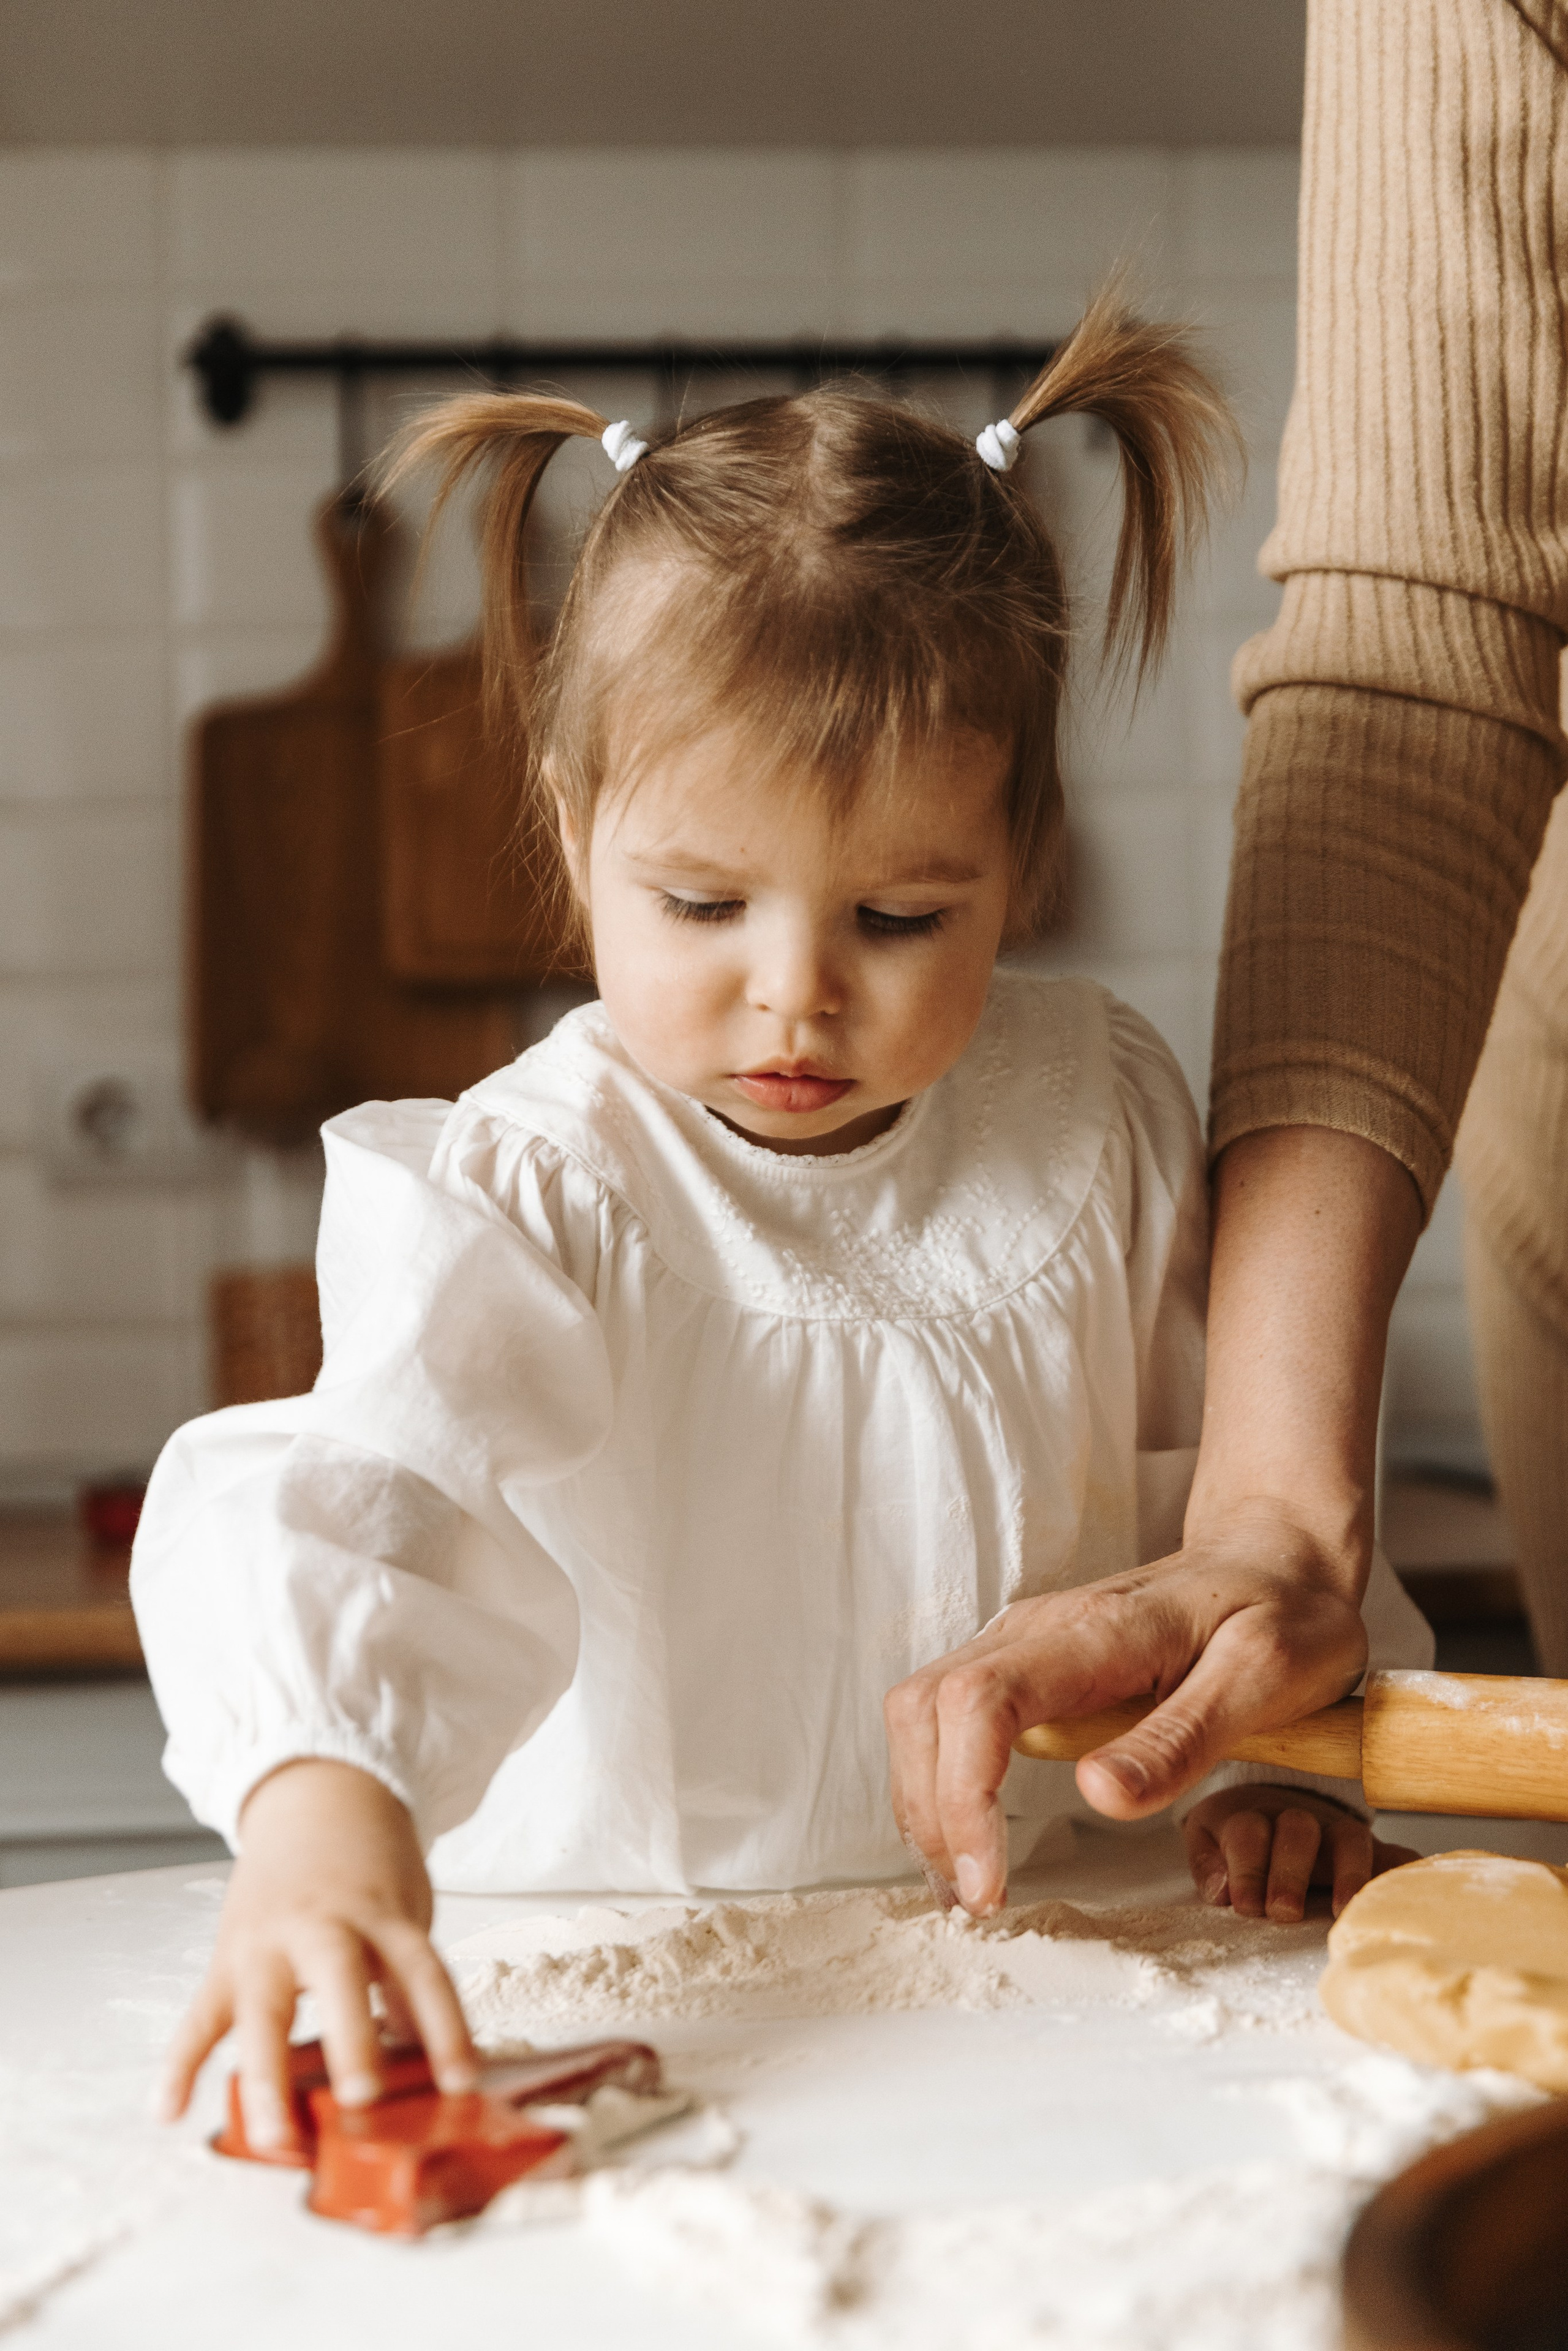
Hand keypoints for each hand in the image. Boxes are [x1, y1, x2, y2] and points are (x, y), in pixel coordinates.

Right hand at [158, 1759, 477, 2152]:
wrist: (318, 1797)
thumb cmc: (369, 1870)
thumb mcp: (406, 1911)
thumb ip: (408, 1980)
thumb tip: (420, 2057)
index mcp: (381, 1914)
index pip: (422, 1972)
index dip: (445, 2028)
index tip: (460, 2083)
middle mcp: (325, 1925)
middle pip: (339, 1980)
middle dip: (351, 2039)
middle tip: (363, 2097)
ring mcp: (269, 1941)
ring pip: (263, 2008)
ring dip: (268, 2074)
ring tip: (273, 2136)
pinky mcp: (227, 1958)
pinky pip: (201, 2016)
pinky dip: (181, 2064)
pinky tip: (168, 2111)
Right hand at [884, 1499, 1370, 1917]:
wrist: (1278, 1556)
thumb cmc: (1284, 1613)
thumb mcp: (1266, 1676)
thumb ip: (1182, 1738)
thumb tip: (1099, 1796)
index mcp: (1098, 1631)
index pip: (982, 1701)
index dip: (962, 1796)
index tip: (988, 1882)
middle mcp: (1041, 1626)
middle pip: (927, 1706)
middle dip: (929, 1809)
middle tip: (976, 1899)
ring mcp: (1027, 1638)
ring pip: (923, 1708)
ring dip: (924, 1799)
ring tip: (966, 1883)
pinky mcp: (1027, 1658)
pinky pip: (950, 1712)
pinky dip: (940, 1778)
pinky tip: (970, 1833)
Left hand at [1184, 1782, 1417, 1920]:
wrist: (1269, 1802)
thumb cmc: (1234, 1835)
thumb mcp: (1205, 1840)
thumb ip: (1208, 1864)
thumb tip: (1221, 1892)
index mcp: (1250, 1816)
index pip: (1248, 1833)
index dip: (1246, 1868)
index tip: (1244, 1904)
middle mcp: (1296, 1818)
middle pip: (1299, 1831)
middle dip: (1290, 1870)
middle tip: (1283, 1911)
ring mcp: (1337, 1831)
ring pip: (1350, 1838)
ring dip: (1349, 1874)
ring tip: (1344, 1911)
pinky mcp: (1371, 1849)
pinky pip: (1396, 1854)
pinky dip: (1406, 1872)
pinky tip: (1411, 1894)